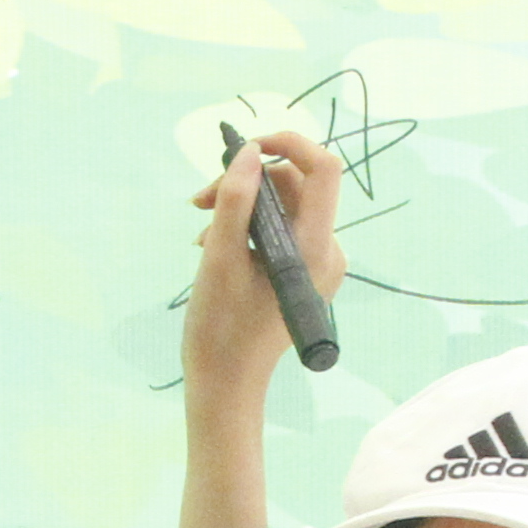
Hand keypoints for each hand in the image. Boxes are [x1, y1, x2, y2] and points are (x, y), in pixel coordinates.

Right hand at [183, 128, 342, 411]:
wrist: (226, 382)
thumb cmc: (221, 328)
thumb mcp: (219, 257)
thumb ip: (235, 199)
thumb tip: (248, 152)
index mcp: (315, 248)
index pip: (323, 170)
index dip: (288, 144)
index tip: (245, 147)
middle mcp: (326, 251)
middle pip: (296, 186)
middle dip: (248, 182)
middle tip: (201, 199)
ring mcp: (317, 263)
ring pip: (283, 206)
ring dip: (241, 205)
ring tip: (201, 229)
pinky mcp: (302, 272)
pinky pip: (280, 230)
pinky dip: (247, 227)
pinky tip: (214, 244)